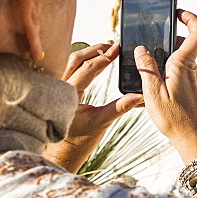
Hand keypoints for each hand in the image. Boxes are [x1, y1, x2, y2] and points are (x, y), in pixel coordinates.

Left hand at [43, 43, 142, 171]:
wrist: (64, 150)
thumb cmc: (80, 139)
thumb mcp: (101, 123)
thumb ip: (119, 107)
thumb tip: (139, 97)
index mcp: (68, 97)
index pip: (86, 69)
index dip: (103, 58)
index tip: (116, 49)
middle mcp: (59, 88)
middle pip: (75, 59)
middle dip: (95, 49)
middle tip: (112, 46)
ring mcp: (57, 86)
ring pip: (70, 61)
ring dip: (87, 52)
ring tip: (105, 49)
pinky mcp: (58, 87)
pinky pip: (68, 67)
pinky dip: (81, 59)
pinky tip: (93, 57)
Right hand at [135, 9, 196, 161]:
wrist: (193, 140)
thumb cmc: (175, 119)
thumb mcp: (153, 93)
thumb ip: (146, 68)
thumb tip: (141, 49)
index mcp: (183, 64)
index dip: (191, 17)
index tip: (177, 11)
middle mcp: (190, 68)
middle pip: (183, 42)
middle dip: (167, 36)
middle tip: (149, 37)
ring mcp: (191, 77)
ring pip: (178, 56)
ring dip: (164, 54)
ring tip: (144, 61)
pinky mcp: (188, 86)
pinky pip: (177, 69)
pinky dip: (165, 67)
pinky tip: (150, 79)